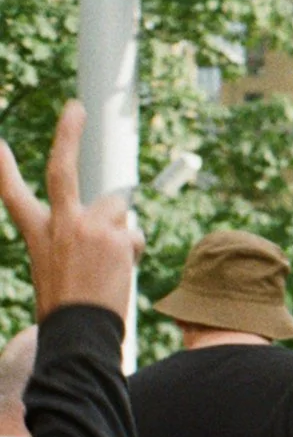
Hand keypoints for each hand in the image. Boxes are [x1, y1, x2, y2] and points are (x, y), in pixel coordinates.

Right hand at [0, 103, 141, 321]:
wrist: (80, 329)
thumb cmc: (70, 303)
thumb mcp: (58, 262)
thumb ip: (78, 232)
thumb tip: (120, 205)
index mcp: (36, 231)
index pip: (12, 190)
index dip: (2, 164)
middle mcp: (59, 222)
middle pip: (61, 168)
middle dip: (68, 133)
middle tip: (76, 107)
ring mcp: (88, 226)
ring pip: (117, 210)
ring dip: (120, 231)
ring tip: (108, 263)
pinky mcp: (116, 236)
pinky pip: (135, 234)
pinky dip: (134, 252)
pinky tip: (119, 272)